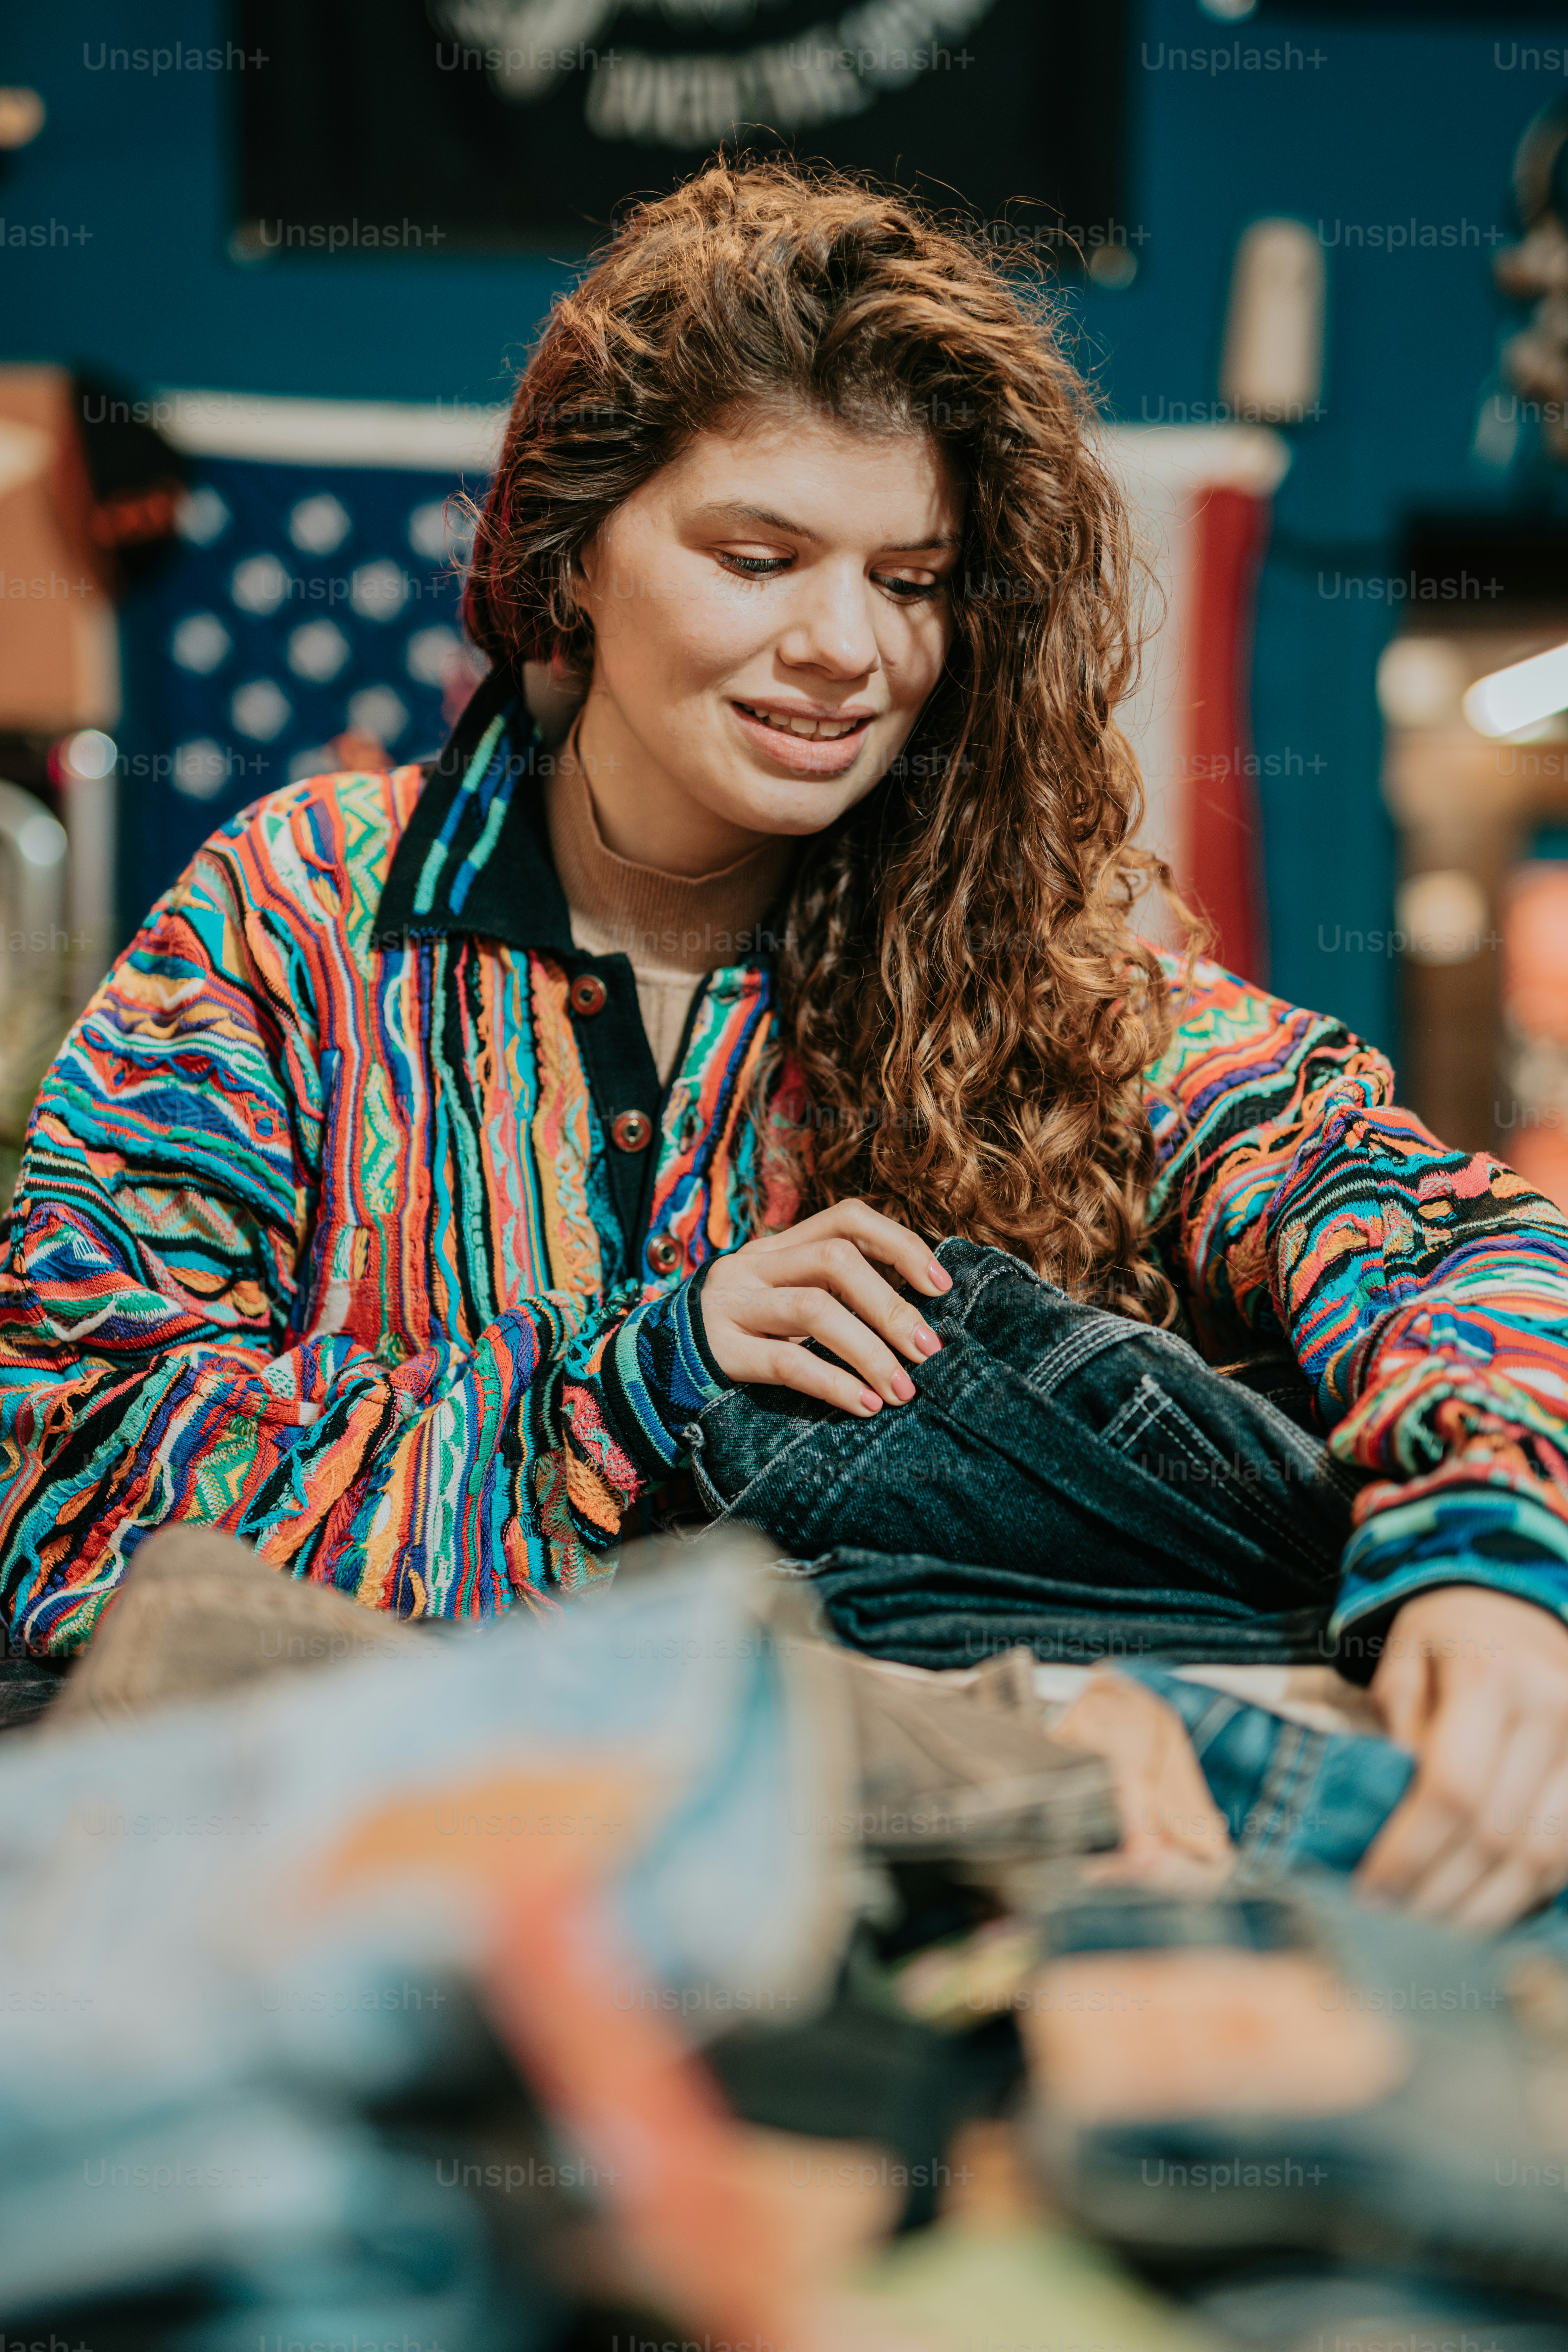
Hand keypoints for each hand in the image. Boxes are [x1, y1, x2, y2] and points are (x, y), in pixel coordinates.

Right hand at [698, 1201, 951, 1415]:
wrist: (656, 1362)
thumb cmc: (745, 1333)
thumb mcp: (785, 1298)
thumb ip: (834, 1293)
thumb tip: (918, 1313)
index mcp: (778, 1246)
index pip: (846, 1219)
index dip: (901, 1245)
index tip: (940, 1286)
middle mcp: (754, 1265)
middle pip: (835, 1261)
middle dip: (891, 1306)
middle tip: (928, 1351)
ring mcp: (734, 1306)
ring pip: (813, 1309)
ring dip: (869, 1350)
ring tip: (903, 1389)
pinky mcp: (721, 1352)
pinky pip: (786, 1363)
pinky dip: (833, 1384)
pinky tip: (865, 1405)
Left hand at [1357, 1584, 1567, 1930]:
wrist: (1518, 1597)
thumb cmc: (1446, 1633)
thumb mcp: (1402, 1658)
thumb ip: (1396, 1728)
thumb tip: (1393, 1811)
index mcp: (1490, 1676)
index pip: (1450, 1790)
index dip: (1410, 1852)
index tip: (1371, 1891)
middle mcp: (1550, 1709)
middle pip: (1496, 1832)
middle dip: (1441, 1890)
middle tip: (1395, 1920)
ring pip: (1540, 1854)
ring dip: (1486, 1904)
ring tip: (1435, 1925)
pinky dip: (1527, 1888)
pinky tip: (1484, 1905)